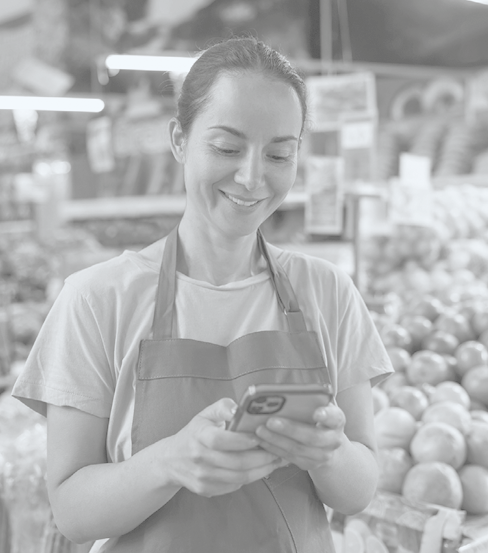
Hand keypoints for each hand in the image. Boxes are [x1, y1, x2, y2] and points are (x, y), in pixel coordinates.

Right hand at [164, 398, 284, 496]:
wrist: (171, 460)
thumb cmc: (194, 433)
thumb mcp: (205, 414)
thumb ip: (222, 407)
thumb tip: (239, 409)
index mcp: (198, 436)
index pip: (221, 440)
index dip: (242, 440)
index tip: (260, 436)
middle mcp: (199, 458)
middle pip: (236, 462)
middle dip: (261, 458)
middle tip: (278, 450)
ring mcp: (202, 477)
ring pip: (239, 477)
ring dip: (261, 470)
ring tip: (275, 460)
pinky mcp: (207, 490)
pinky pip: (234, 486)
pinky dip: (251, 478)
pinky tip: (260, 469)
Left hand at [254, 403, 345, 471]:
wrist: (328, 445)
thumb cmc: (318, 419)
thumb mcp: (320, 407)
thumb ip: (309, 402)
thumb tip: (283, 395)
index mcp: (337, 420)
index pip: (334, 417)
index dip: (326, 415)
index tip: (316, 413)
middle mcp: (333, 440)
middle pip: (312, 437)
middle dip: (290, 429)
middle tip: (270, 421)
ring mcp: (322, 455)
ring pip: (297, 449)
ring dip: (276, 440)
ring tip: (260, 430)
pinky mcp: (309, 464)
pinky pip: (289, 457)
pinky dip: (273, 448)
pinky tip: (261, 440)